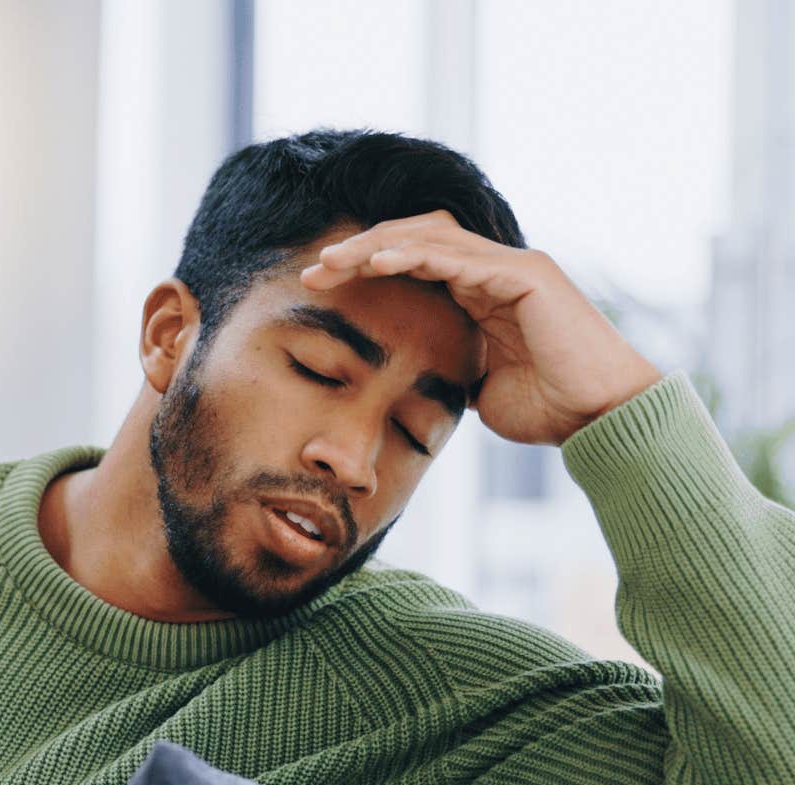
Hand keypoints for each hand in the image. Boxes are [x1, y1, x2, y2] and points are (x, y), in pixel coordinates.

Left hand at [300, 210, 661, 445]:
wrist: (600, 419)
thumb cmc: (548, 408)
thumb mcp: (477, 388)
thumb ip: (448, 369)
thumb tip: (415, 380)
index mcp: (481, 291)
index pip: (412, 260)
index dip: (364, 266)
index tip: (317, 285)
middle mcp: (496, 269)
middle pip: (415, 237)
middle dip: (361, 248)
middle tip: (314, 269)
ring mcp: (514, 266)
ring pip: (431, 236)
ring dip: (376, 246)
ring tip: (332, 262)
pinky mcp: (527, 274)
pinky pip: (460, 256)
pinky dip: (415, 254)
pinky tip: (377, 263)